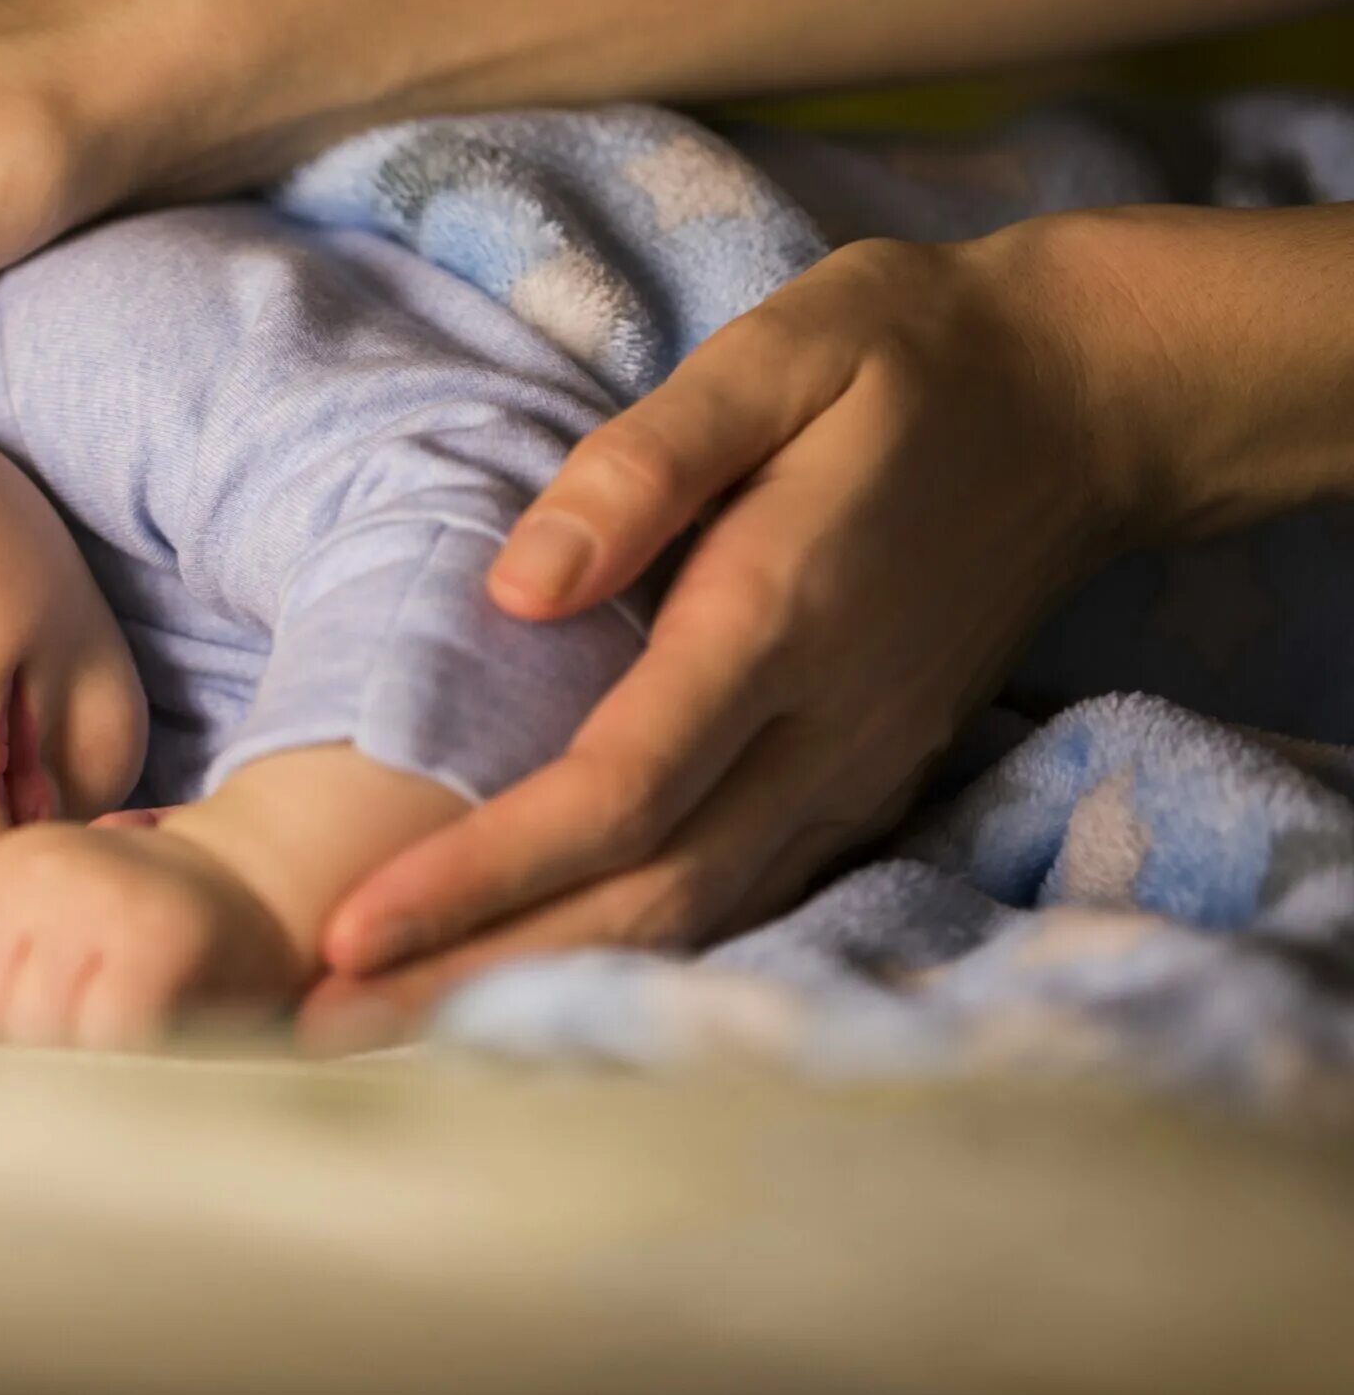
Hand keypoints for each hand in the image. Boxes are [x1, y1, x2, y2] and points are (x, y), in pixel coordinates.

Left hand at [0, 822, 303, 1049]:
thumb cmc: (148, 921)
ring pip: (32, 1030)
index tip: (40, 1007)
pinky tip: (149, 1041)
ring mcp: (102, 903)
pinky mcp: (154, 948)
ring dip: (73, 1057)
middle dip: (22, 1043)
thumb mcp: (55, 915)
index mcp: (14, 860)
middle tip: (85, 1029)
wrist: (266, 888)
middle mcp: (49, 870)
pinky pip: (99, 1040)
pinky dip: (121, 1059)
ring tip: (115, 1036)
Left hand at [301, 222, 1156, 1051]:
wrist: (1083, 404)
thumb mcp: (775, 354)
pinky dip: (622, 964)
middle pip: (639, 900)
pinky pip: (733, 902)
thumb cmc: (902, 360)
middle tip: (311, 1036)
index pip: (615, 791)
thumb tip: (516, 591)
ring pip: (687, 925)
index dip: (478, 874)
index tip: (347, 932)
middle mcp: (821, 732)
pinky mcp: (861, 787)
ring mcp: (853, 773)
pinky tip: (523, 989)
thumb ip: (645, 467)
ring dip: (534, 994)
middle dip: (473, 978)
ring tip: (380, 1040)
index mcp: (778, 620)